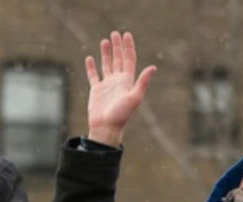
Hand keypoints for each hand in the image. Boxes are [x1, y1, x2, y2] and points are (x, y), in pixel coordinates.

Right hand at [85, 31, 155, 146]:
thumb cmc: (121, 115)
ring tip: (105, 41)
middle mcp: (118, 81)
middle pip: (118, 59)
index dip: (128, 47)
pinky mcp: (96, 90)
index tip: (126, 35)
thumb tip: (153, 67)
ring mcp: (107, 85)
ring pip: (107, 65)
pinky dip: (91, 67)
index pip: (129, 60)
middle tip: (115, 33)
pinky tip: (89, 58)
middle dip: (117, 46)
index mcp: (128, 81)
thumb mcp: (135, 97)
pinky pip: (93, 76)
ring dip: (106, 53)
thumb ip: (143, 82)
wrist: (106, 128)